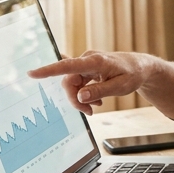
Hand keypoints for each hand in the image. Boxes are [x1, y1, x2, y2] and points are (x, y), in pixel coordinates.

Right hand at [25, 50, 152, 114]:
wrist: (141, 67)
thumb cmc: (133, 74)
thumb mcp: (121, 86)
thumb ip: (100, 91)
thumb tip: (81, 97)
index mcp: (95, 61)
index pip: (67, 66)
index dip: (48, 71)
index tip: (32, 73)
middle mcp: (87, 60)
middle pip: (69, 82)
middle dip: (75, 100)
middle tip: (89, 112)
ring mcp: (86, 64)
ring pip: (72, 85)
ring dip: (81, 98)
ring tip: (97, 105)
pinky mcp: (87, 70)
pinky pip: (78, 84)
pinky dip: (84, 94)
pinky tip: (95, 99)